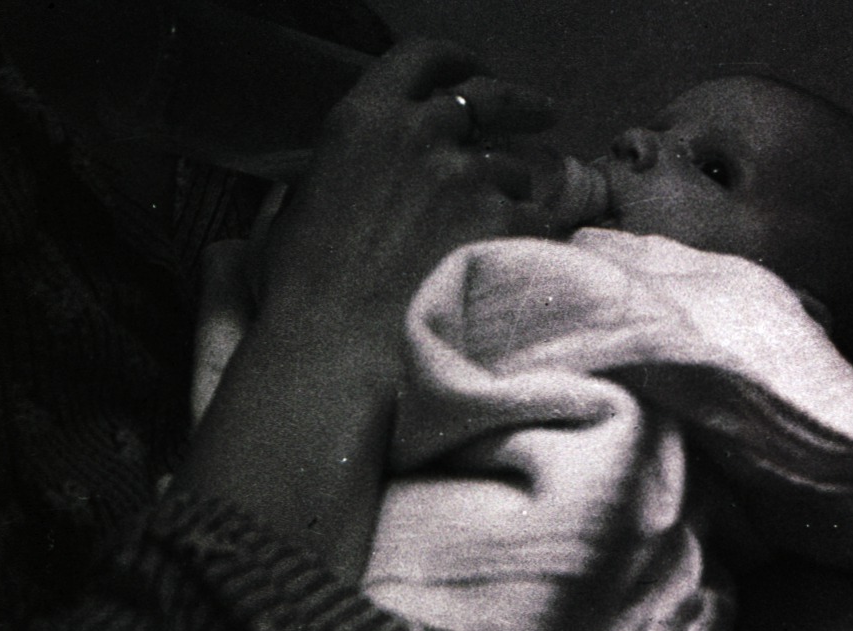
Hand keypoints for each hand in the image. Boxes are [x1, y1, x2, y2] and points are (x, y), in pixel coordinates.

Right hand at [257, 39, 559, 342]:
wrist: (338, 349)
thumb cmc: (308, 288)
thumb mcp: (309, 201)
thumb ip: (355, 166)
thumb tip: (378, 168)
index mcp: (365, 120)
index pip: (422, 58)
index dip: (456, 60)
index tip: (476, 70)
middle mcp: (421, 135)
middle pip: (488, 96)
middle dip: (521, 102)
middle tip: (544, 111)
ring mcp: (469, 177)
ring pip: (515, 170)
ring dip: (513, 193)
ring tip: (500, 234)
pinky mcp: (507, 223)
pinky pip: (539, 220)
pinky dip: (534, 238)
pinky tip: (519, 263)